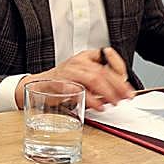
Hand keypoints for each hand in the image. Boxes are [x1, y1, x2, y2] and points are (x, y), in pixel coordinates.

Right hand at [16, 48, 134, 110]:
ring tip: (114, 102)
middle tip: (126, 97)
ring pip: (94, 78)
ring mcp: (69, 72)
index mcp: (85, 57)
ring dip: (107, 92)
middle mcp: (78, 62)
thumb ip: (100, 79)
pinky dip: (90, 99)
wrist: (37, 85)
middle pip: (103, 71)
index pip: (108, 57)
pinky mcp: (60, 84)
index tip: (126, 82)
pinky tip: (98, 106)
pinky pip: (78, 90)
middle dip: (118, 86)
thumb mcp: (83, 74)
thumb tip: (121, 90)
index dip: (120, 68)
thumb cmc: (62, 81)